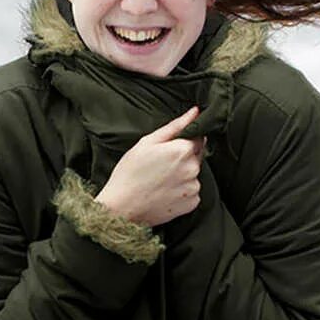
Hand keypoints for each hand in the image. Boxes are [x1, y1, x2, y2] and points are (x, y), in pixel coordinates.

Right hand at [95, 106, 206, 227]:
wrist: (120, 208)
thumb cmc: (130, 172)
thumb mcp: (148, 142)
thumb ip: (175, 126)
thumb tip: (195, 111)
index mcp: (183, 149)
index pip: (198, 137)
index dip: (183, 141)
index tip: (168, 150)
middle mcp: (193, 168)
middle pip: (196, 156)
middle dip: (183, 157)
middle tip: (160, 166)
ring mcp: (194, 187)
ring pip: (193, 174)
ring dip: (183, 175)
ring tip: (160, 180)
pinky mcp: (192, 203)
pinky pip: (192, 192)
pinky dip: (182, 191)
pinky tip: (164, 192)